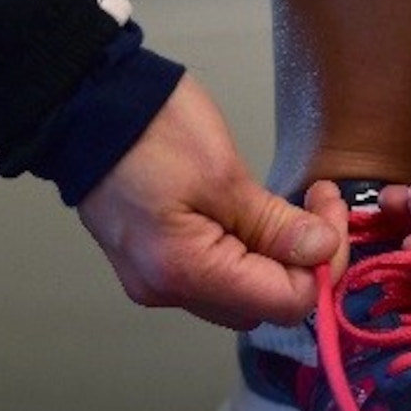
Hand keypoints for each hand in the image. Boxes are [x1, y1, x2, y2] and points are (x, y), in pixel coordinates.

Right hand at [77, 76, 348, 328]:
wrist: (83, 105)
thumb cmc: (149, 130)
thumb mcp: (223, 174)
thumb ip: (275, 225)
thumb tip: (321, 252)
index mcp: (183, 271)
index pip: (285, 303)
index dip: (322, 264)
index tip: (327, 213)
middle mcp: (165, 290)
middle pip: (261, 306)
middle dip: (300, 263)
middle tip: (314, 207)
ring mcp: (153, 279)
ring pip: (237, 294)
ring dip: (271, 259)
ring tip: (282, 207)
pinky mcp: (149, 262)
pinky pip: (211, 276)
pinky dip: (241, 254)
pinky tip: (246, 215)